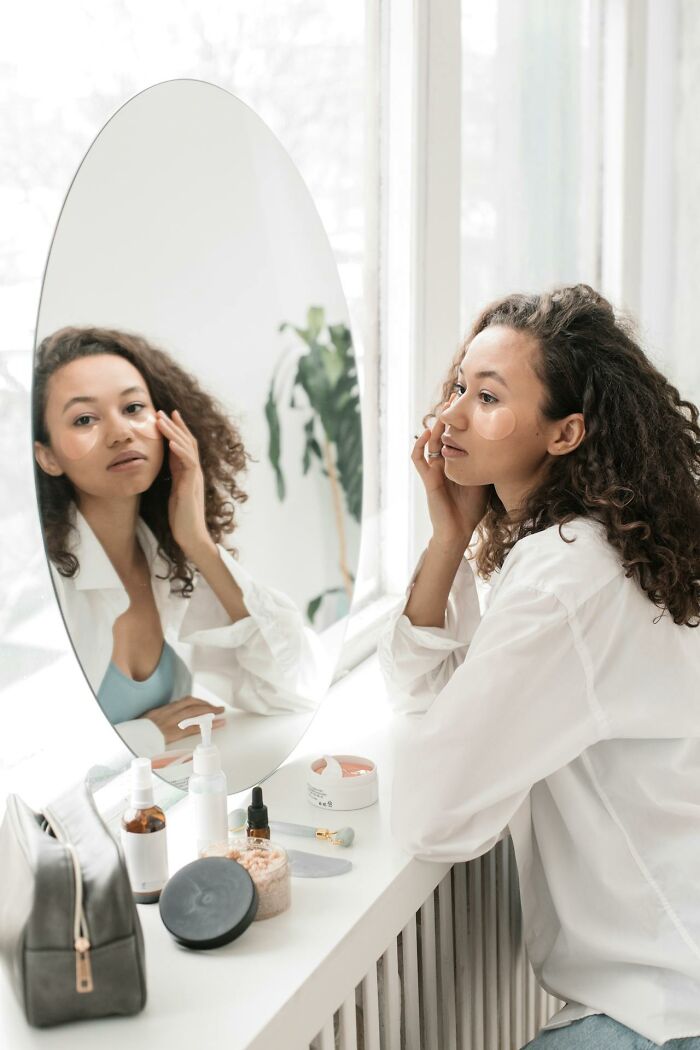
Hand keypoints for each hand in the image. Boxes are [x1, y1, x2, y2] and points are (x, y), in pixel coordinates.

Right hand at [143, 696, 225, 744]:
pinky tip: (216, 725)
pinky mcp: (175, 732)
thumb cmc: (137, 732)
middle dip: (207, 706)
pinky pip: (195, 727)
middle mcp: (170, 712)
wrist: (132, 737)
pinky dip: (207, 725)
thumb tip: (162, 720)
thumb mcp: (147, 720)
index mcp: (164, 709)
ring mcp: (173, 721)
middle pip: (194, 705)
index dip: (198, 701)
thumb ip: (157, 718)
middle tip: (218, 708)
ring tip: (221, 714)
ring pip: (196, 713)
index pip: (185, 701)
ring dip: (211, 713)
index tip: (205, 704)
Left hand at [156, 409, 213, 558]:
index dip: (177, 430)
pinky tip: (170, 442)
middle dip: (175, 425)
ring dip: (174, 433)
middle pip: (187, 442)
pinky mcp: (191, 486)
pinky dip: (179, 451)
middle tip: (162, 411)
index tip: (166, 415)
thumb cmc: (182, 517)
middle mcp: (195, 472)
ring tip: (161, 420)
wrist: (191, 536)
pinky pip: (188, 464)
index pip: (185, 446)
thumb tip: (167, 463)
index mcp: (189, 472)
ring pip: (187, 449)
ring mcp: (195, 478)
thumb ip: (174, 476)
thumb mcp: (174, 491)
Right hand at [412, 395, 489, 548]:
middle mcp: (443, 463)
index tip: (469, 403)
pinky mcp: (428, 479)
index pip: (456, 435)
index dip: (460, 420)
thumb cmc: (472, 508)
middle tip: (454, 398)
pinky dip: (420, 446)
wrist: (460, 530)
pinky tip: (427, 434)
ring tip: (443, 411)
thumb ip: (489, 462)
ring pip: (431, 443)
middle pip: (442, 434)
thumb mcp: (485, 477)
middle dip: (447, 416)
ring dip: (436, 426)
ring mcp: (434, 470)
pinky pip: (419, 459)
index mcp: (456, 461)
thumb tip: (509, 444)